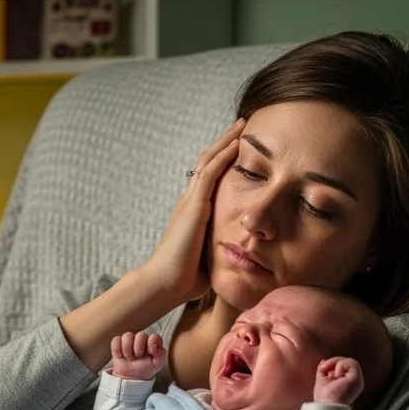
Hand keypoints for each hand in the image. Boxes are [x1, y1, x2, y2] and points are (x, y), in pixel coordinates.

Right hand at [111, 332, 166, 379]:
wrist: (131, 377)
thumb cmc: (145, 369)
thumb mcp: (157, 364)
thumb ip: (161, 354)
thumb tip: (154, 346)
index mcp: (152, 342)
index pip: (154, 336)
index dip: (152, 342)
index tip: (150, 352)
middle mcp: (141, 339)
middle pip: (140, 334)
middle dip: (138, 348)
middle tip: (137, 356)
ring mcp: (129, 340)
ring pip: (127, 335)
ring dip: (127, 349)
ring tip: (129, 358)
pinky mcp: (118, 344)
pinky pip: (116, 340)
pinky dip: (117, 350)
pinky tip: (121, 356)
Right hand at [137, 119, 245, 303]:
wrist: (165, 284)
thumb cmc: (186, 277)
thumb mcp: (210, 255)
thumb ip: (222, 244)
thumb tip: (242, 250)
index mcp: (194, 211)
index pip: (210, 176)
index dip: (223, 158)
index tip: (241, 145)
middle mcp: (190, 201)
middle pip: (208, 161)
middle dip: (225, 142)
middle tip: (242, 125)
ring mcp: (190, 202)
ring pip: (208, 161)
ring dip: (225, 141)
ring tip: (242, 126)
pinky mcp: (193, 207)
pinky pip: (209, 175)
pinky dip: (222, 157)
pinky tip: (236, 145)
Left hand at [314, 357, 363, 405]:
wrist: (326, 408)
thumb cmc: (324, 399)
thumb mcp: (322, 380)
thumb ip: (325, 370)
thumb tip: (324, 361)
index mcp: (348, 382)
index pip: (343, 365)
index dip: (332, 365)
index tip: (323, 370)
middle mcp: (355, 381)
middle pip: (345, 362)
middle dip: (332, 362)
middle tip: (324, 370)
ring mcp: (357, 380)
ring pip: (348, 361)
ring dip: (335, 364)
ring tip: (332, 376)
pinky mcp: (357, 379)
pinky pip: (351, 362)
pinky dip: (340, 366)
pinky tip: (336, 376)